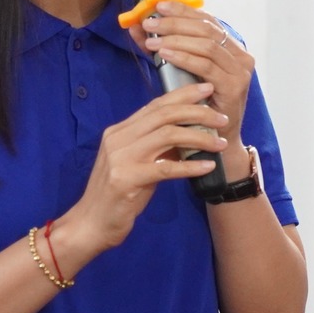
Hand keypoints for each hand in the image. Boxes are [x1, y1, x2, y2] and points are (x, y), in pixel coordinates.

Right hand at [56, 81, 229, 262]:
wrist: (91, 224)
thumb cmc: (118, 195)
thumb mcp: (138, 164)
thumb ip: (158, 148)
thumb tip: (190, 134)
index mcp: (120, 131)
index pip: (155, 105)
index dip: (183, 95)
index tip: (206, 88)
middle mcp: (118, 138)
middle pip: (164, 115)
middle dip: (197, 112)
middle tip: (222, 118)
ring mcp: (121, 158)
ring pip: (167, 135)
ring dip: (199, 137)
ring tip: (221, 143)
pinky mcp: (127, 179)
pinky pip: (166, 168)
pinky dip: (190, 165)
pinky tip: (208, 166)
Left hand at [136, 2, 255, 148]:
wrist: (214, 141)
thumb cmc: (197, 106)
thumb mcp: (179, 71)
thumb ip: (163, 47)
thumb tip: (137, 27)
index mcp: (231, 48)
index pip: (208, 21)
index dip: (183, 10)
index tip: (159, 5)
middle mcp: (240, 56)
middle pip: (207, 29)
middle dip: (175, 23)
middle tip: (150, 22)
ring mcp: (240, 71)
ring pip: (206, 44)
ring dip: (176, 38)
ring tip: (153, 39)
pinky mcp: (234, 86)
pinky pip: (206, 65)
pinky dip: (183, 57)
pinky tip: (164, 54)